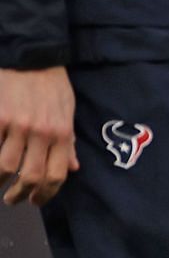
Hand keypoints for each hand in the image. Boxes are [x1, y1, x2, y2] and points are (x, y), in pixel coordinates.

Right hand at [0, 66, 78, 205]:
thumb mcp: (68, 112)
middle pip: (30, 176)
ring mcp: (16, 125)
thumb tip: (73, 167)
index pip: (57, 175)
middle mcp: (40, 133)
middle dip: (20, 194)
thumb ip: (68, 141)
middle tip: (13, 200)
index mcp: (61, 133)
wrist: (29, 56)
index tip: (36, 201)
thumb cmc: (51, 84)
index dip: (46, 194)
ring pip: (5, 166)